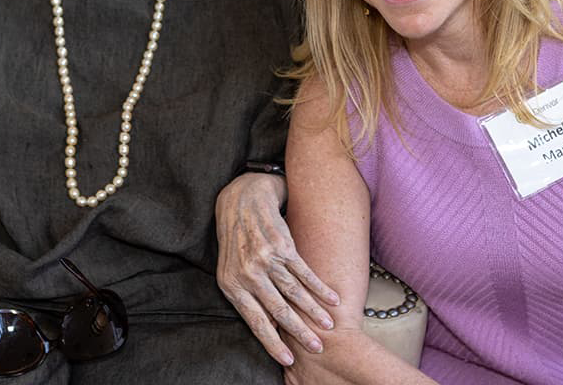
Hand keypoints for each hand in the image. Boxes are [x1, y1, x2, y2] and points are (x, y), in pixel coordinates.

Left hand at [216, 172, 339, 365]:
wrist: (242, 202)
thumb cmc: (236, 242)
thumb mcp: (230, 270)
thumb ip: (246, 297)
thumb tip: (268, 327)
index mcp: (232, 286)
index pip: (255, 322)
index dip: (272, 343)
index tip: (288, 359)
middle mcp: (248, 275)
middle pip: (278, 311)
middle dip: (300, 332)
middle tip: (316, 347)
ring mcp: (266, 260)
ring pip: (294, 293)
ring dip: (314, 311)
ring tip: (328, 325)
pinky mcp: (283, 246)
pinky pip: (304, 272)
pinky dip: (320, 288)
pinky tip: (332, 299)